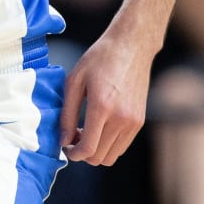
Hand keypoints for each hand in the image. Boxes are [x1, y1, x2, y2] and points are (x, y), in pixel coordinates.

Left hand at [59, 30, 155, 165]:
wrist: (132, 45)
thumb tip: (63, 140)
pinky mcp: (140, 121)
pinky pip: (121, 147)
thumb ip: (67, 114)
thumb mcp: (74, 81)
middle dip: (82, 152)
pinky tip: (100, 126)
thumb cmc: (100, 58)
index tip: (65, 145)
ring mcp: (133, 122)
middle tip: (74, 135)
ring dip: (96, 150)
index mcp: (102, 107)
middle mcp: (121, 118)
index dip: (73, 154)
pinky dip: (108, 144)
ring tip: (87, 130)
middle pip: (98, 157)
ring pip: (111, 156)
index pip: (88, 149)